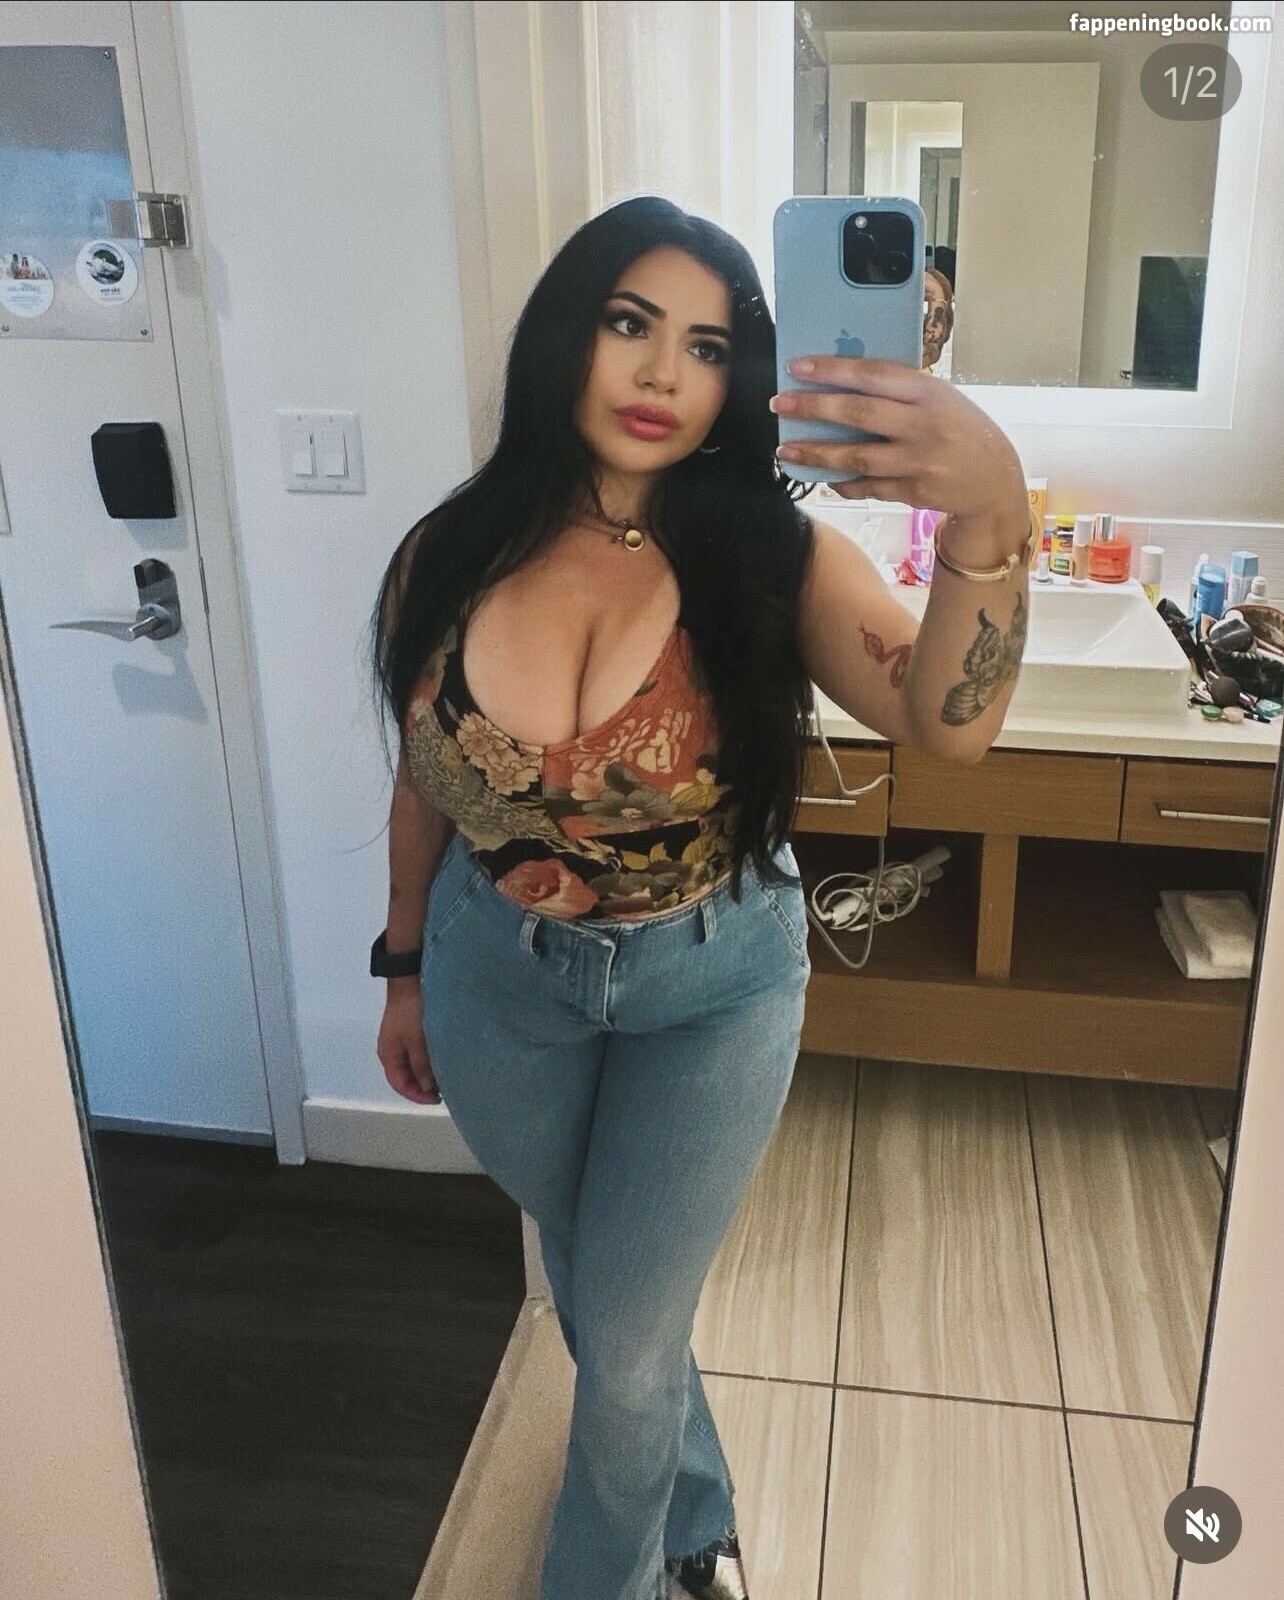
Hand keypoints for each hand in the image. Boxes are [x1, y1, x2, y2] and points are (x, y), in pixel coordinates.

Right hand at [378, 988, 440, 1104]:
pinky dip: (429, 1060)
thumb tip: (426, 1087)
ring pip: (414, 1065)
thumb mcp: (417, 1040)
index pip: (399, 1084)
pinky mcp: (411, 1030)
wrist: (410, 980)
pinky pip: (419, 1053)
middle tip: (445, 1090)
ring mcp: (401, 1040)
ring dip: (427, 1073)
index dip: (417, 1096)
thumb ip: (421, 1065)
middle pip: (406, 1076)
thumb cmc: (411, 1011)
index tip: (437, 1099)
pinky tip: (442, 1060)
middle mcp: (392, 1049)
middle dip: (423, 1086)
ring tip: (446, 1076)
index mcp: (388, 1054)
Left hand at [770, 355, 1025, 523]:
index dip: (833, 370)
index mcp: (929, 393)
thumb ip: (900, 391)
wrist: (995, 479)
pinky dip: (841, 481)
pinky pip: (866, 486)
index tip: (797, 366)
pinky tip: (821, 476)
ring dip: (815, 454)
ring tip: (784, 450)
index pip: (874, 375)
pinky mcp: (912, 492)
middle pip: (859, 415)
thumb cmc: (960, 428)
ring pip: (856, 457)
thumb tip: (840, 383)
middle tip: (779, 404)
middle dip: (813, 408)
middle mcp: (924, 426)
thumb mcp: (940, 398)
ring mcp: (918, 462)